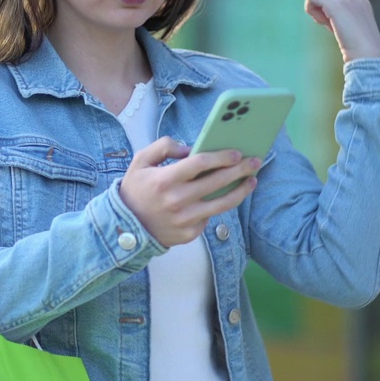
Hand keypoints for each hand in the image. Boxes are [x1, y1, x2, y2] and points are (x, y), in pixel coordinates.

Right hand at [118, 137, 260, 247]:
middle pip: (217, 182)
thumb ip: (163, 147)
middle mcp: (177, 200)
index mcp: (165, 179)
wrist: (125, 226)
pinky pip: (209, 217)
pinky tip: (226, 197)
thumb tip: (189, 148)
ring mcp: (185, 219)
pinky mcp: (189, 233)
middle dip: (239, 170)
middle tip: (254, 162)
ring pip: (222, 204)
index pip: (200, 164)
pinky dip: (218, 206)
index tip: (236, 153)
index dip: (220, 157)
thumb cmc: (136, 189)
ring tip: (252, 181)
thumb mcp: (140, 161)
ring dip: (241, 191)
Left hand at [304, 0, 379, 62]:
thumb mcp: (351, 30)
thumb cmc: (358, 50)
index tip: (339, 28)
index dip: (327, 14)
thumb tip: (325, 18)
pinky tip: (326, 23)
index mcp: (359, 0)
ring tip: (334, 27)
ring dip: (317, 13)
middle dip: (321, 12)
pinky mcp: (336, 2)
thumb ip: (341, 20)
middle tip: (335, 28)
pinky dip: (311, 10)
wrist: (367, 55)